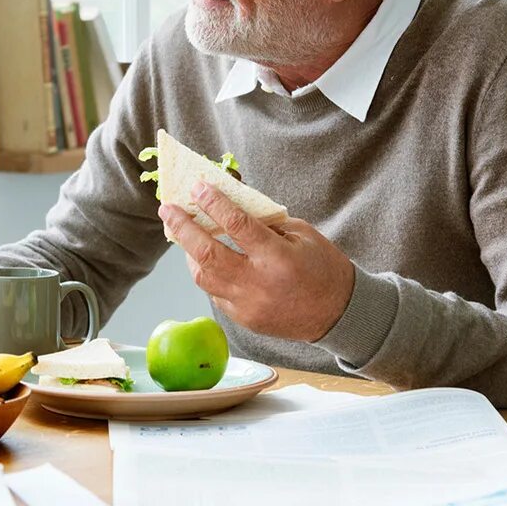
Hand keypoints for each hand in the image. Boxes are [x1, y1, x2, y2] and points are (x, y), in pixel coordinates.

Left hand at [160, 182, 354, 342]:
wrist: (338, 314)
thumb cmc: (321, 266)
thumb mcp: (301, 234)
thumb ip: (264, 220)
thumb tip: (228, 198)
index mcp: (279, 258)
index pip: (238, 226)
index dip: (214, 204)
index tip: (197, 187)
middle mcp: (259, 284)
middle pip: (208, 254)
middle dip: (183, 228)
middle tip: (167, 209)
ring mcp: (248, 305)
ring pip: (203, 276)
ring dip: (189, 252)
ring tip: (182, 232)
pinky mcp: (242, 319)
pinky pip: (214, 292)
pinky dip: (207, 273)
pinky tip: (204, 258)